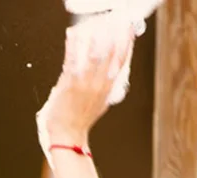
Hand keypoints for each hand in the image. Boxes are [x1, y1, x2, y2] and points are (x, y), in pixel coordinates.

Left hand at [39, 24, 133, 145]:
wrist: (67, 135)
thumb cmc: (79, 122)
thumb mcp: (99, 104)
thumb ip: (102, 90)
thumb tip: (106, 80)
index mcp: (108, 89)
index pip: (121, 62)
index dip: (126, 45)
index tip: (129, 32)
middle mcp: (99, 85)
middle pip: (111, 55)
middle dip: (115, 36)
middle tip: (116, 24)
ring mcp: (85, 84)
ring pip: (94, 55)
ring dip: (96, 38)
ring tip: (97, 26)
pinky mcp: (69, 84)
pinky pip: (73, 60)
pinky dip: (73, 46)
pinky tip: (73, 35)